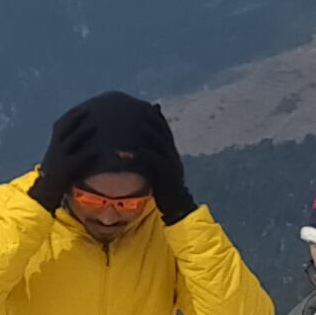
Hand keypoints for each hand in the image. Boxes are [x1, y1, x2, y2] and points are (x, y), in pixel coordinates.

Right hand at [29, 102, 102, 212]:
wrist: (45, 192)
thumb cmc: (55, 175)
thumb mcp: (57, 158)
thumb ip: (66, 149)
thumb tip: (82, 142)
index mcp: (53, 144)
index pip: (61, 124)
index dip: (71, 115)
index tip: (82, 107)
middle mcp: (55, 147)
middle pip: (65, 127)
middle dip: (76, 117)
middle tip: (89, 109)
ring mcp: (59, 157)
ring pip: (72, 139)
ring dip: (83, 131)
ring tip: (96, 125)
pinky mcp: (66, 168)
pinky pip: (79, 158)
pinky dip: (89, 153)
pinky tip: (99, 150)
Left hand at [133, 106, 194, 224]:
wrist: (176, 206)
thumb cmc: (164, 189)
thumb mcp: (158, 171)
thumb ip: (152, 159)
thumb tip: (139, 149)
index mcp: (172, 154)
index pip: (166, 133)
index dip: (159, 120)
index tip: (151, 107)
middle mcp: (174, 157)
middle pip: (165, 134)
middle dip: (156, 121)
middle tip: (146, 109)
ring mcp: (172, 165)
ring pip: (163, 145)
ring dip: (153, 134)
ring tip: (142, 125)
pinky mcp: (168, 175)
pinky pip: (158, 162)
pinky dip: (148, 155)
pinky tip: (139, 150)